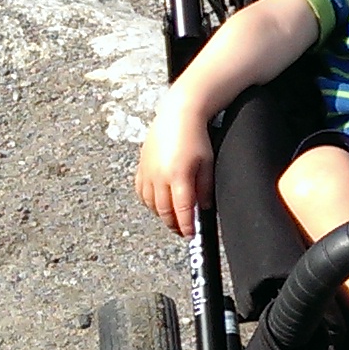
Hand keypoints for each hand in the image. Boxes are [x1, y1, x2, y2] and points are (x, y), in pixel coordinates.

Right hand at [134, 102, 212, 236]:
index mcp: (178, 175)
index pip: (181, 210)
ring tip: (173, 218)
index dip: (186, 226)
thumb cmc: (196, 136)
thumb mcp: (207, 163)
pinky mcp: (141, 166)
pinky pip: (141, 191)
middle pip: (163, 211)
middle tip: (183, 231)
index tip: (191, 235)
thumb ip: (205, 188)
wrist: (179, 114)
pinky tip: (158, 203)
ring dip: (161, 214)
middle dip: (173, 224)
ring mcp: (147, 171)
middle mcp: (159, 176)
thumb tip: (203, 209)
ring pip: (150, 204)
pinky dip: (149, 202)